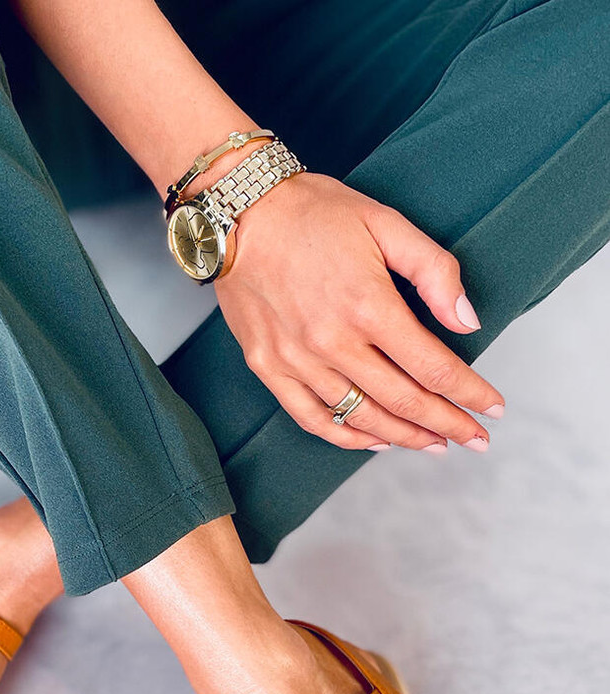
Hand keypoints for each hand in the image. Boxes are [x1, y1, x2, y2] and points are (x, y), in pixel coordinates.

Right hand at [214, 172, 504, 450]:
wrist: (238, 212)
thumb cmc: (312, 212)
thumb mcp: (386, 223)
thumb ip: (434, 271)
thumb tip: (468, 321)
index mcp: (368, 305)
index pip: (434, 367)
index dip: (469, 393)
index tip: (492, 408)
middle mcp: (333, 342)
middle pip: (404, 401)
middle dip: (447, 425)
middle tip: (475, 439)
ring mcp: (297, 359)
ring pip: (361, 417)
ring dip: (404, 437)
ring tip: (432, 444)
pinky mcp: (268, 366)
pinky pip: (313, 418)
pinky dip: (347, 437)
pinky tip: (374, 441)